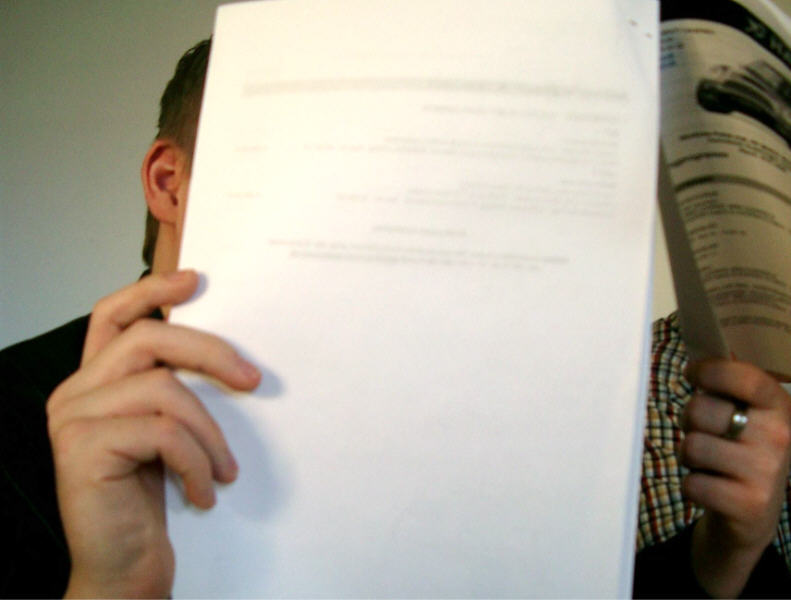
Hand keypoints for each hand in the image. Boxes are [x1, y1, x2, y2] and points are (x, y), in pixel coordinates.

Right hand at [47, 271, 259, 597]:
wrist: (125, 568)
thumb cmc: (151, 500)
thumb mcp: (166, 434)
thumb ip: (175, 390)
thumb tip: (229, 353)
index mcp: (95, 382)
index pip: (112, 316)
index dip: (151, 291)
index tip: (195, 279)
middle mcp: (75, 393)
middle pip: (148, 340)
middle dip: (211, 353)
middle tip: (254, 379)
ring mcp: (72, 420)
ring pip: (164, 388)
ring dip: (210, 432)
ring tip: (224, 471)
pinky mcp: (82, 450)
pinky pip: (164, 431)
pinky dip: (197, 461)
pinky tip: (204, 492)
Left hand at [680, 358, 790, 596]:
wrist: (753, 515)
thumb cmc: (739, 451)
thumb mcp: (746, 414)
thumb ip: (728, 386)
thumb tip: (701, 353)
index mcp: (778, 406)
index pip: (745, 378)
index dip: (709, 371)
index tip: (692, 374)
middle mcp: (779, 436)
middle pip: (700, 410)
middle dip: (688, 419)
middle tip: (701, 431)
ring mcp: (766, 472)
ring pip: (691, 446)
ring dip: (688, 455)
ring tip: (706, 462)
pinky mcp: (749, 505)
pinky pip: (691, 483)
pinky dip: (691, 486)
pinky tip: (710, 487)